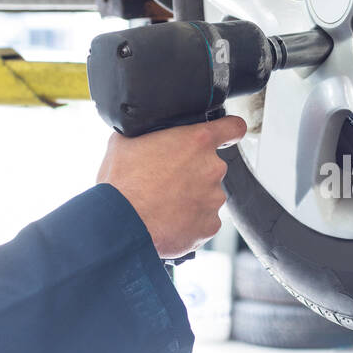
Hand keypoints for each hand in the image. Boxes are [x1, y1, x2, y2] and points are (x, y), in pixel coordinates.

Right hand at [96, 117, 245, 259]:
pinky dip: (190, 222)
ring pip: (207, 195)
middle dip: (193, 172)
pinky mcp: (210, 225)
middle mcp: (212, 168)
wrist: (120, 225)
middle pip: (211, 167)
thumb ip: (148, 132)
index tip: (228, 134)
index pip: (232, 127)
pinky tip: (168, 220)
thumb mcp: (125, 141)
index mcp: (197, 141)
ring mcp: (214, 199)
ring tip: (162, 204)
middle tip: (167, 180)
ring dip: (191, 198)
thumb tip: (146, 133)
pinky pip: (204, 220)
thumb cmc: (121, 184)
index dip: (229, 130)